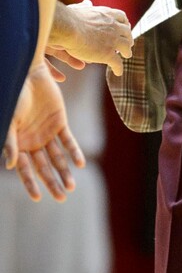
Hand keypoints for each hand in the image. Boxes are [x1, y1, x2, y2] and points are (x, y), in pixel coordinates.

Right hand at [4, 62, 84, 202]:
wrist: (29, 74)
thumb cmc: (15, 96)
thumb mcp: (11, 120)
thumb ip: (11, 143)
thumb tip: (11, 166)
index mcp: (19, 144)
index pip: (26, 169)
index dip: (30, 184)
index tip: (37, 198)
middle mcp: (33, 142)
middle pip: (44, 167)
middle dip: (52, 182)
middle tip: (62, 197)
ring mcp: (47, 133)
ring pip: (58, 158)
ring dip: (65, 172)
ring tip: (72, 186)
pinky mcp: (60, 123)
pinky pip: (68, 141)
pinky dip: (74, 152)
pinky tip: (80, 164)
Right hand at [49, 0, 132, 75]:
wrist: (67, 28)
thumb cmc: (68, 18)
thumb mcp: (79, 8)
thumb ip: (85, 7)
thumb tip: (87, 3)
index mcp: (107, 14)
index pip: (122, 17)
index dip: (124, 24)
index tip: (125, 27)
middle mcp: (113, 26)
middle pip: (127, 33)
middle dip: (128, 38)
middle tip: (127, 43)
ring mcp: (113, 40)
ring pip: (126, 48)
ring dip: (127, 52)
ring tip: (126, 56)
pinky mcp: (108, 54)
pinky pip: (118, 63)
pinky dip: (119, 68)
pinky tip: (118, 72)